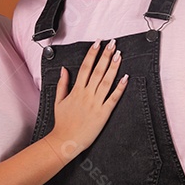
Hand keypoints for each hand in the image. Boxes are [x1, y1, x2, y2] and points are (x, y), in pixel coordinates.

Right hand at [44, 40, 127, 161]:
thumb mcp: (58, 101)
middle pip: (98, 71)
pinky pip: (113, 98)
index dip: (92, 54)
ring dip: (113, 67)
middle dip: (105, 56)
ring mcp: (96, 103)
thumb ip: (62, 84)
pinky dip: (120, 88)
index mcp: (76, 90)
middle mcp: (87, 94)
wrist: (65, 141)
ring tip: (119, 55)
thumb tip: (64, 70)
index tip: (97, 43)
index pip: (85, 67)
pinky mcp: (103, 113)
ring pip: (106, 81)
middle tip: (112, 43)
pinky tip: (125, 78)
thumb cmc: (62, 123)